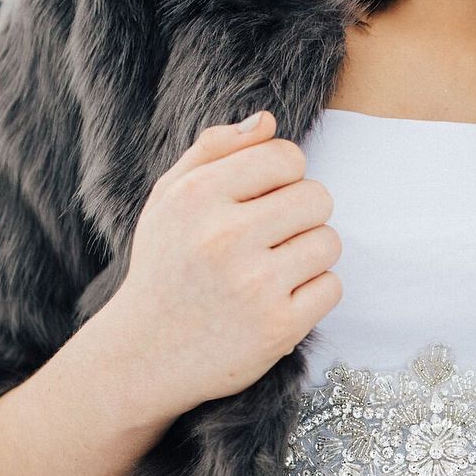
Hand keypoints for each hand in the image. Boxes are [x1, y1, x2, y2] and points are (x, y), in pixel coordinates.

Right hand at [103, 110, 342, 418]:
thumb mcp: (168, 199)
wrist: (143, 355)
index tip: (264, 199)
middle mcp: (225, 237)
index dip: (284, 176)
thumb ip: (213, 150)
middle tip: (272, 237)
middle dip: (303, 214)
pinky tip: (279, 300)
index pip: (286, 157)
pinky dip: (313, 293)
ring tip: (273, 269)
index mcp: (197, 196)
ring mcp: (254, 284)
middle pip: (318, 197)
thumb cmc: (165, 268)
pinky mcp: (279, 326)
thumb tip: (268, 121)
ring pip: (329, 241)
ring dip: (310, 254)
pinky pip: (332, 286)